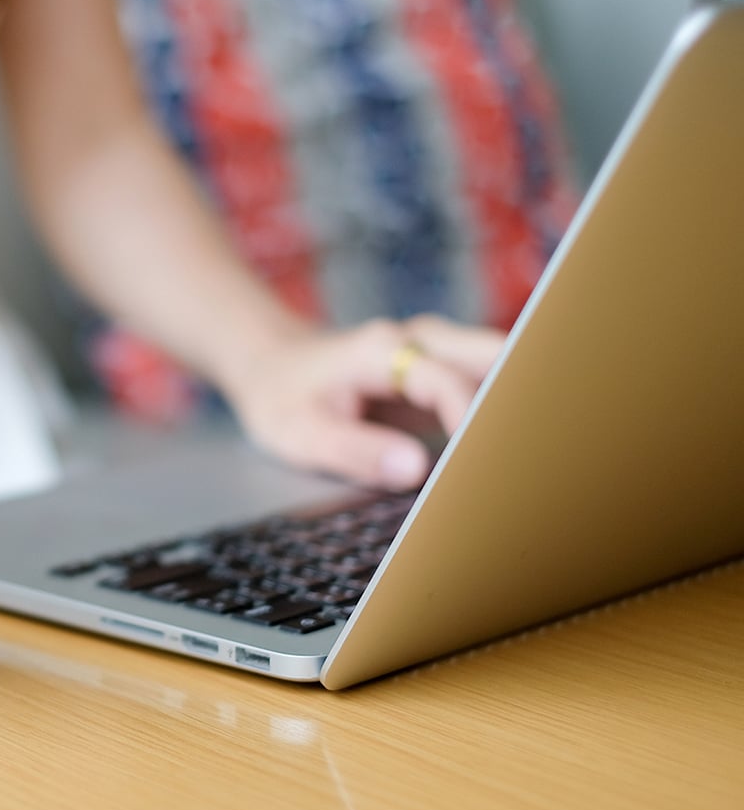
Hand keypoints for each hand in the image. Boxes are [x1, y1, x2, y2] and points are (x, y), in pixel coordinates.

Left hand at [225, 315, 505, 490]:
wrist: (272, 364)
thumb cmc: (283, 398)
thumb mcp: (302, 434)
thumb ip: (358, 451)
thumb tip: (416, 470)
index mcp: (381, 349)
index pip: (447, 383)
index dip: (472, 422)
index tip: (485, 466)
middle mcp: (420, 339)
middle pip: (496, 357)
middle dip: (521, 400)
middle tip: (537, 454)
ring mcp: (437, 349)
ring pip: (501, 364)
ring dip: (518, 403)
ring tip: (530, 458)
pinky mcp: (444, 368)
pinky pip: (489, 382)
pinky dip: (504, 409)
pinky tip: (508, 450)